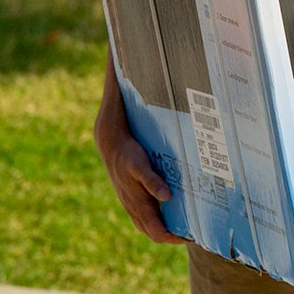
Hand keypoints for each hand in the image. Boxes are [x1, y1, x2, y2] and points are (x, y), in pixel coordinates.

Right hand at [94, 56, 185, 245]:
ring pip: (138, 217)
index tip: (165, 192)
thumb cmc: (128, 112)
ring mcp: (123, 189)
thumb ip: (137, 79)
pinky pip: (140, 218)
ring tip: (186, 239)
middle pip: (137, 204)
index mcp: (125, 152)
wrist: (107, 130)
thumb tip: (138, 54)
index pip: (136, 168)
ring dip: (160, 231)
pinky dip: (156, 229)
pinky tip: (177, 234)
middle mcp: (123, 175)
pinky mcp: (129, 196)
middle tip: (183, 233)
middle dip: (158, 221)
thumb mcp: (134, 96)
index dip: (149, 182)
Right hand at [95, 126, 186, 244]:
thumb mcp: (141, 166)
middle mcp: (134, 208)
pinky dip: (156, 220)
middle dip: (171, 237)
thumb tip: (167, 197)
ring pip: (147, 226)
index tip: (190, 237)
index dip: (173, 239)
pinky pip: (144, 216)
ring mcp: (130, 204)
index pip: (157, 232)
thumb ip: (153, 182)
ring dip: (163, 230)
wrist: (111, 146)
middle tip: (191, 233)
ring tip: (182, 226)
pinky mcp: (130, 197)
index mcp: (138, 205)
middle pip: (153, 233)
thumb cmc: (128, 155)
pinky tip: (166, 210)